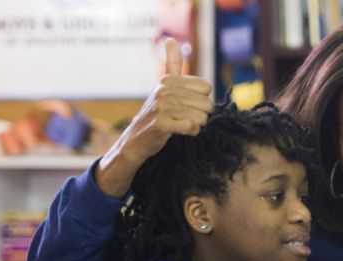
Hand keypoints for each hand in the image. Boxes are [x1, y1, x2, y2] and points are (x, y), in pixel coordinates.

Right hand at [95, 38, 213, 196]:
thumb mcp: (163, 87)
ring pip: (200, 117)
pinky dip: (192, 132)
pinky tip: (183, 131)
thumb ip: (171, 64)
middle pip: (206, 103)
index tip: (187, 105)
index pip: (205, 88)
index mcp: (169, 80)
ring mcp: (162, 107)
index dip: (201, 100)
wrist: (136, 140)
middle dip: (201, 114)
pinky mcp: (161, 124)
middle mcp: (164, 91)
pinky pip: (191, 127)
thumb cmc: (156, 113)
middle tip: (185, 118)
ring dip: (196, 125)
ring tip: (182, 125)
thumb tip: (171, 39)